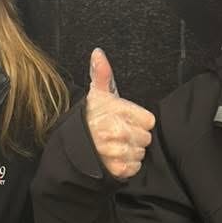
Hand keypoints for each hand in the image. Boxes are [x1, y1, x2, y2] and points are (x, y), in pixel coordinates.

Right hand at [85, 48, 155, 179]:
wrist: (73, 144)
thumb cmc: (90, 117)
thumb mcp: (97, 94)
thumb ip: (102, 73)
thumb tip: (98, 53)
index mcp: (116, 112)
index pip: (149, 121)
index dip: (140, 121)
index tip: (127, 120)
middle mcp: (116, 132)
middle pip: (146, 138)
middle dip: (136, 136)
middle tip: (121, 133)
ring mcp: (115, 152)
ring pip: (141, 153)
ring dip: (132, 151)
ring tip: (117, 146)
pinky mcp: (115, 169)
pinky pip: (134, 167)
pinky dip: (128, 165)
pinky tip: (116, 158)